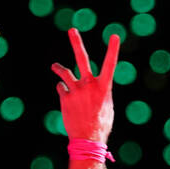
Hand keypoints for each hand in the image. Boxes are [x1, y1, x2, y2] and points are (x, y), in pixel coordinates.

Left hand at [51, 27, 118, 143]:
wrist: (88, 139)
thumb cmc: (101, 124)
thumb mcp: (107, 106)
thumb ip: (100, 92)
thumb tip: (95, 87)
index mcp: (104, 87)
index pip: (110, 64)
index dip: (113, 50)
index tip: (115, 36)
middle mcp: (89, 85)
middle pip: (82, 59)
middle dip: (76, 43)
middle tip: (72, 30)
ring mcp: (76, 90)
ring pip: (64, 72)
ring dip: (58, 68)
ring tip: (54, 66)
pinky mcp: (65, 97)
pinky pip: (62, 89)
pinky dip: (63, 91)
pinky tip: (66, 99)